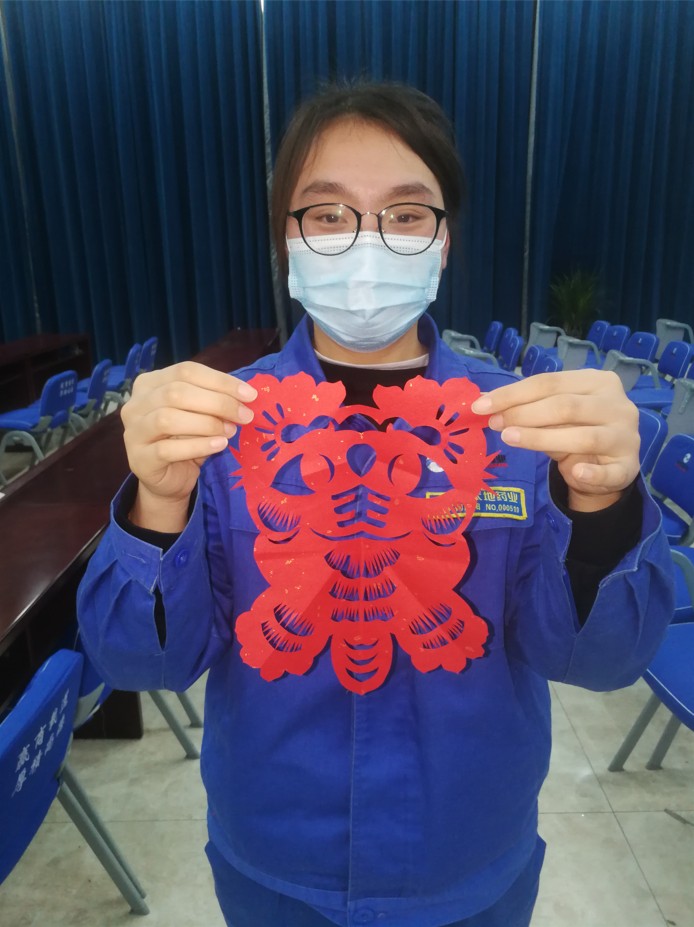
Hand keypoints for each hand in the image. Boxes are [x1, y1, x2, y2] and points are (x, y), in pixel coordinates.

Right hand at [121, 362, 256, 529]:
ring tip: (230, 431)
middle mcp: (135, 404)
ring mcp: (133, 431)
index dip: (220, 381)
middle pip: (176, 392)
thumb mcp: (201, 414)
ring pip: (168, 418)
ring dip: (207, 424)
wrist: (169, 479)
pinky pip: (168, 449)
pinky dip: (198, 446)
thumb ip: (214, 400)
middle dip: (218, 403)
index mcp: (149, 383)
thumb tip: (245, 395)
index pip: (185, 371)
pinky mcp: (139, 458)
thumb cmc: (186, 440)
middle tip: (245, 416)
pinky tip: (219, 445)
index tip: (249, 394)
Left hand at [471, 370, 639, 511]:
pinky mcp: (629, 466)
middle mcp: (617, 405)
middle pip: (565, 406)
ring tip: (510, 439)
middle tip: (494, 424)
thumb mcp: (553, 414)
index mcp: (598, 382)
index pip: (550, 382)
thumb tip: (485, 401)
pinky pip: (609, 472)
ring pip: (583, 437)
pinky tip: (574, 472)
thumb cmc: (577, 429)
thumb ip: (527, 406)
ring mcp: (626, 436)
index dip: (512, 394)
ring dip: (542, 438)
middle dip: (523, 414)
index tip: (481, 405)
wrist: (610, 464)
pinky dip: (591, 473)